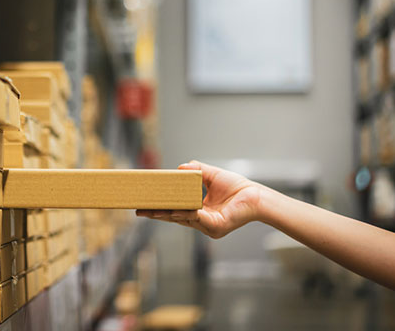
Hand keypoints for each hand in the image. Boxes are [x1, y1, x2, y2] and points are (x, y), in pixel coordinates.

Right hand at [136, 161, 263, 237]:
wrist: (255, 195)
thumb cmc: (236, 187)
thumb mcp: (210, 175)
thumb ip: (195, 170)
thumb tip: (179, 168)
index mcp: (198, 212)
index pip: (174, 210)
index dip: (158, 208)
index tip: (143, 204)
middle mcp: (201, 221)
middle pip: (173, 217)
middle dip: (155, 214)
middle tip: (139, 210)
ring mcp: (207, 226)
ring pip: (182, 219)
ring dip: (166, 214)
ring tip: (151, 210)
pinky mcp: (216, 226)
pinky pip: (197, 219)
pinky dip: (184, 213)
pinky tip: (173, 210)